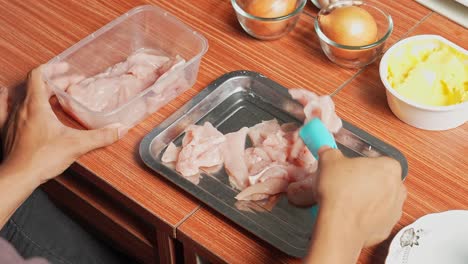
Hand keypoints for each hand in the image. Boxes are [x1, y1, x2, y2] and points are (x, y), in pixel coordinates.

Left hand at [0, 64, 126, 184]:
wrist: (18, 177)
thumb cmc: (41, 159)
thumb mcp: (77, 145)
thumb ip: (101, 136)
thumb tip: (119, 129)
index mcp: (36, 105)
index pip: (39, 75)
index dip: (53, 68)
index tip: (66, 68)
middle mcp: (20, 108)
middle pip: (34, 84)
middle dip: (52, 81)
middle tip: (69, 84)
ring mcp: (10, 119)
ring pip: (20, 94)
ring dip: (35, 89)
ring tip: (47, 90)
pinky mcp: (5, 130)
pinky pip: (2, 108)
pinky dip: (8, 99)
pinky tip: (9, 97)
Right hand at [315, 148, 405, 246]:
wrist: (340, 225)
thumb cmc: (340, 193)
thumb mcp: (329, 161)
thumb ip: (330, 153)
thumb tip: (328, 152)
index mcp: (389, 167)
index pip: (377, 160)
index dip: (360, 164)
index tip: (349, 168)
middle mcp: (398, 189)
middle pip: (381, 180)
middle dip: (365, 182)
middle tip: (346, 183)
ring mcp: (395, 210)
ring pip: (380, 200)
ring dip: (366, 199)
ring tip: (346, 201)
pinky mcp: (387, 228)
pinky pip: (376, 218)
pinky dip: (364, 216)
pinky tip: (349, 214)